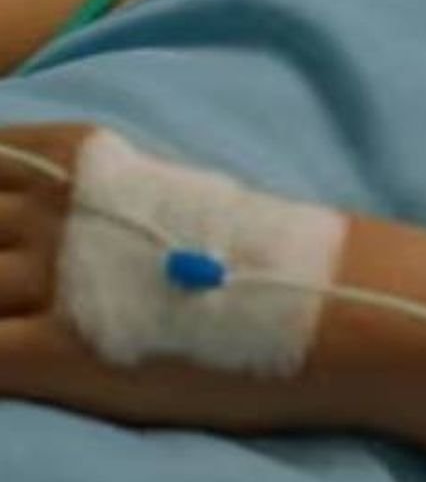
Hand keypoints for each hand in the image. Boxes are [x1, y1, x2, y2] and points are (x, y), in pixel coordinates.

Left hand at [0, 124, 332, 431]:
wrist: (303, 290)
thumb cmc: (250, 237)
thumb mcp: (164, 183)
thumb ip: (95, 183)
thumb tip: (43, 199)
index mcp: (79, 159)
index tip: (3, 216)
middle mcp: (52, 212)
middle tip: (15, 272)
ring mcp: (53, 283)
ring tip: (19, 309)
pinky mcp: (59, 357)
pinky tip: (16, 357)